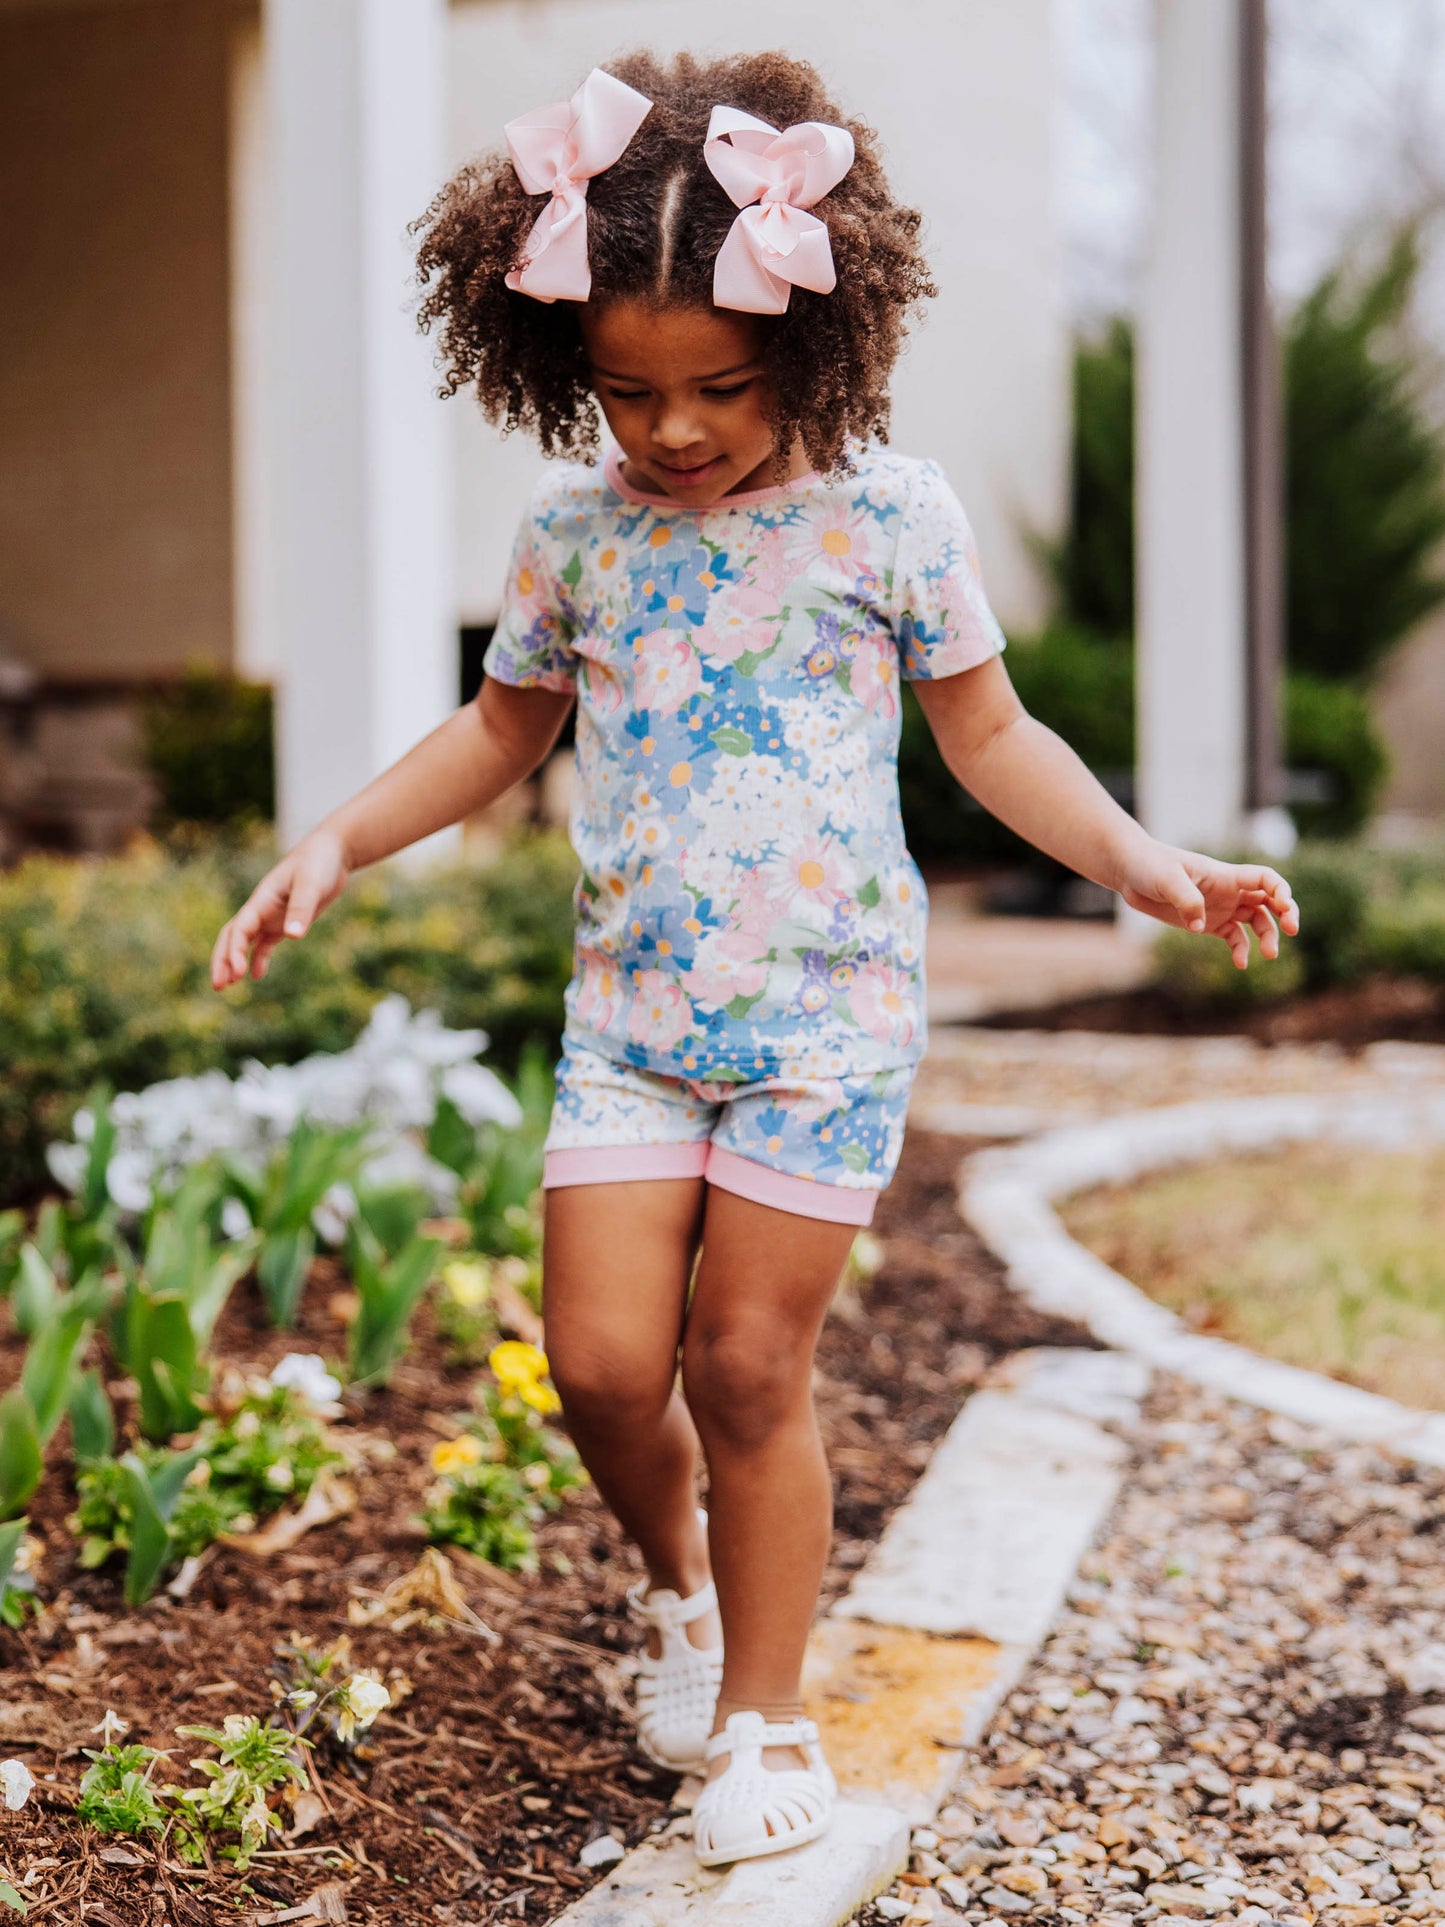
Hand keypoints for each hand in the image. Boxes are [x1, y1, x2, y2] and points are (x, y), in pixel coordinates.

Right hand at [210, 829, 350, 988]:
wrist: (332, 852)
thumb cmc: (319, 862)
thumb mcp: (311, 884)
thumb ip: (301, 908)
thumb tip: (292, 936)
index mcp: (262, 900)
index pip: (239, 929)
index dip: (234, 951)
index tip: (237, 972)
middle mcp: (262, 909)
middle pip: (232, 937)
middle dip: (223, 960)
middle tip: (218, 985)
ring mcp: (272, 915)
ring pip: (245, 941)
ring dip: (235, 961)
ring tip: (228, 985)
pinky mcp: (286, 920)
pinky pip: (266, 942)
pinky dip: (259, 958)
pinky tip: (258, 975)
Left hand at [1119, 841, 1299, 969]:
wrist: (1130, 872)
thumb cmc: (1150, 866)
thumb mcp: (1167, 879)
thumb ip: (1186, 899)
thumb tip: (1200, 926)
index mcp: (1225, 875)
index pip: (1264, 878)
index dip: (1280, 890)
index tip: (1283, 906)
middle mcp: (1229, 891)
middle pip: (1268, 901)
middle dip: (1285, 913)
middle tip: (1292, 930)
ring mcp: (1220, 907)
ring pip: (1256, 921)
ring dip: (1267, 937)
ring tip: (1271, 954)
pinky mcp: (1206, 923)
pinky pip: (1233, 937)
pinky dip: (1241, 950)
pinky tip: (1241, 964)